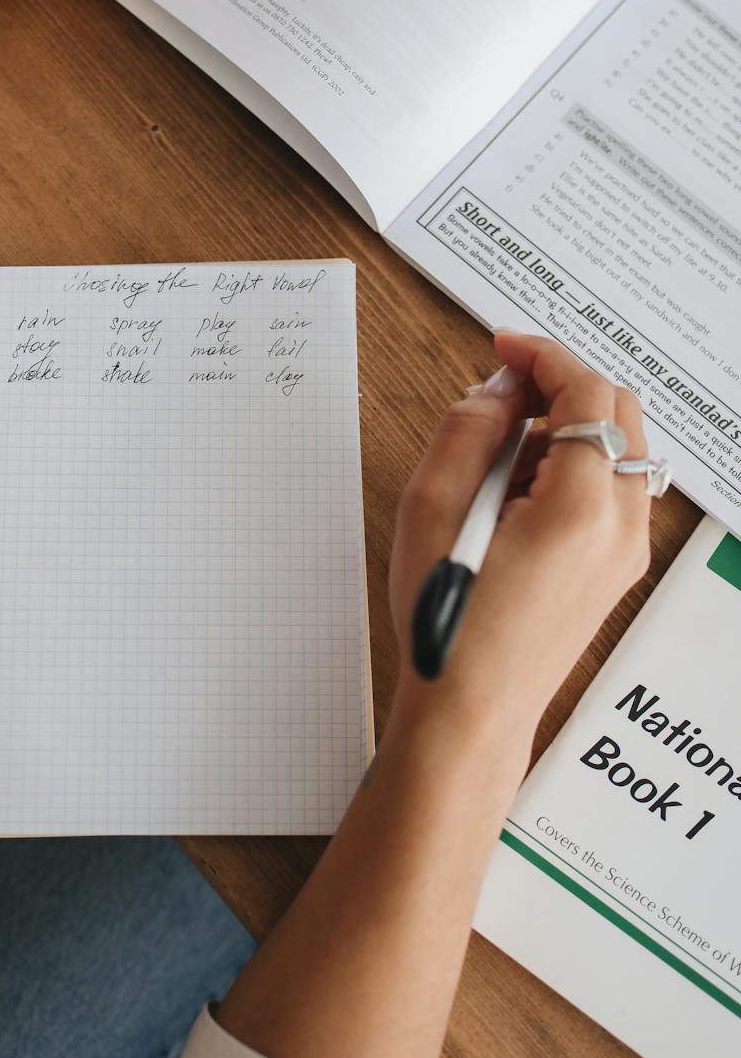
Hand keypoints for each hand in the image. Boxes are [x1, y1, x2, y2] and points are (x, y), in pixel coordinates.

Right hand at [389, 331, 651, 739]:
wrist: (471, 710)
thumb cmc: (449, 625)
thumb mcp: (432, 510)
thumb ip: (467, 430)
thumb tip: (496, 388)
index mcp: (581, 507)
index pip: (588, 392)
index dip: (544, 355)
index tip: (505, 347)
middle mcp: (621, 526)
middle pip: (620, 411)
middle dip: (562, 385)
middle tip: (502, 388)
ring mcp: (626, 550)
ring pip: (620, 448)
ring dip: (570, 424)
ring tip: (499, 452)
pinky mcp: (616, 568)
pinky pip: (613, 488)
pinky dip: (576, 464)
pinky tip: (518, 489)